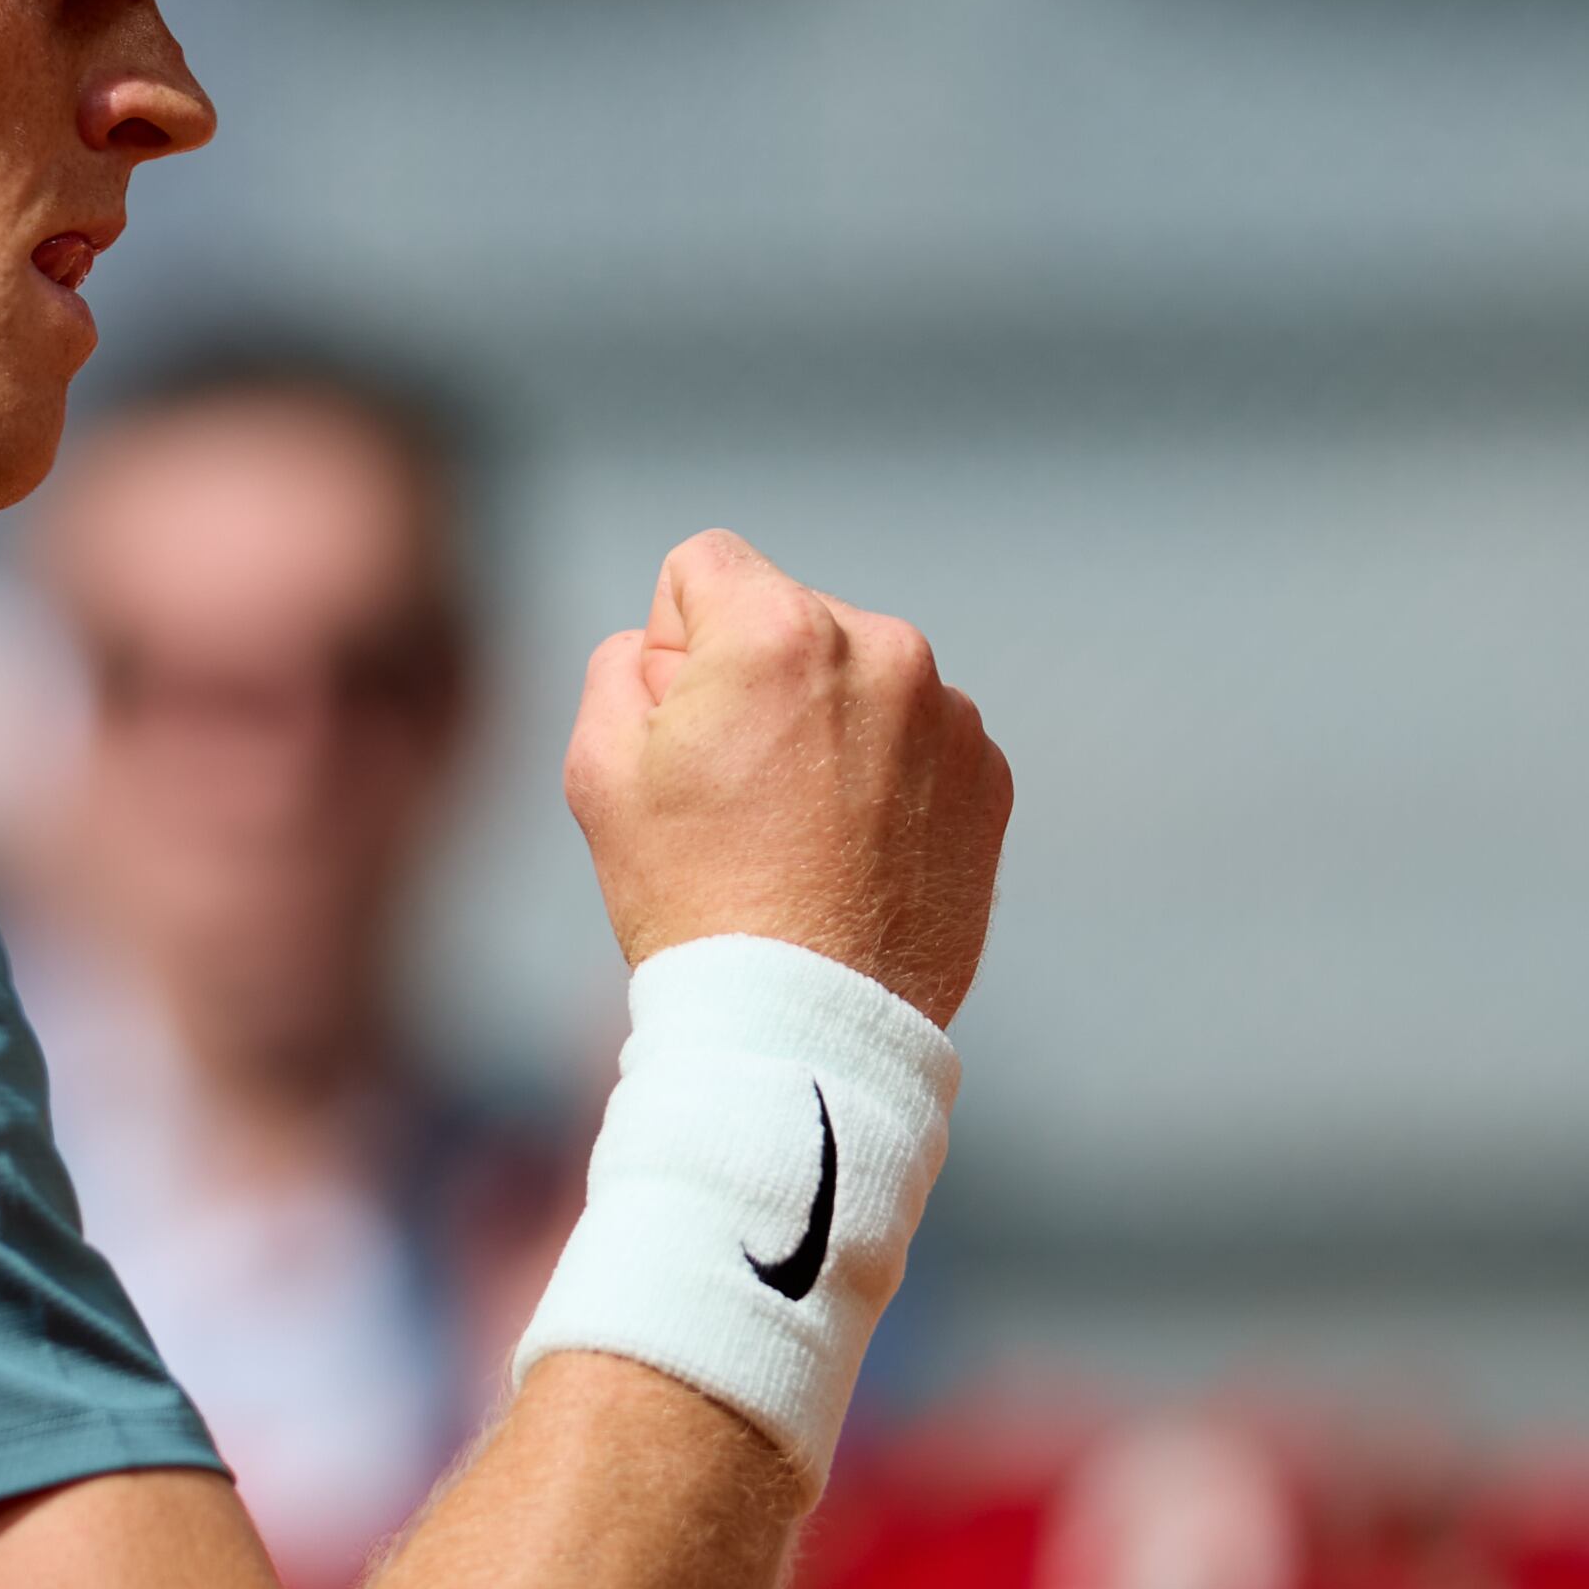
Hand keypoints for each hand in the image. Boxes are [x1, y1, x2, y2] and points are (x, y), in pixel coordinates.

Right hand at [562, 528, 1011, 1021]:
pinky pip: (916, 738)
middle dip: (757, 680)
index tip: (683, 726)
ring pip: (856, 679)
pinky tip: (851, 853)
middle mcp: (883, 648)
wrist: (807, 1022)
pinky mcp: (988, 775)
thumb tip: (665, 649)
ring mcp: (948, 714)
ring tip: (797, 833)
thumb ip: (619, 667)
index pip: (704, 565)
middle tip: (736, 794)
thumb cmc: (691, 899)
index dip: (672, 643)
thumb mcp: (600, 769)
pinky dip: (883, 777)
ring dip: (825, 726)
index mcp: (780, 631)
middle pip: (788, 620)